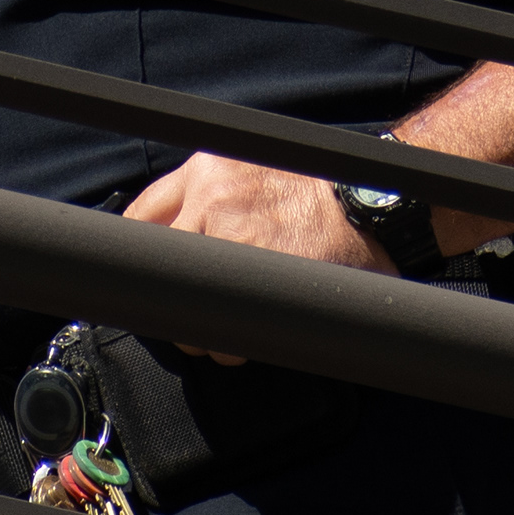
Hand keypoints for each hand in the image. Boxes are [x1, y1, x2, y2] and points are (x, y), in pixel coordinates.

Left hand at [123, 153, 387, 362]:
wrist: (374, 199)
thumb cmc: (317, 191)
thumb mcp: (251, 169)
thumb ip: (208, 193)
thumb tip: (167, 237)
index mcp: (206, 169)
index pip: (141, 217)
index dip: (140, 258)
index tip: (145, 280)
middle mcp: (212, 197)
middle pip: (159, 269)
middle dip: (173, 300)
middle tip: (191, 313)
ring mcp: (234, 237)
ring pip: (187, 306)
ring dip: (202, 330)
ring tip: (230, 326)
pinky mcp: (261, 275)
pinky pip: (225, 330)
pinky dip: (232, 344)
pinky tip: (252, 335)